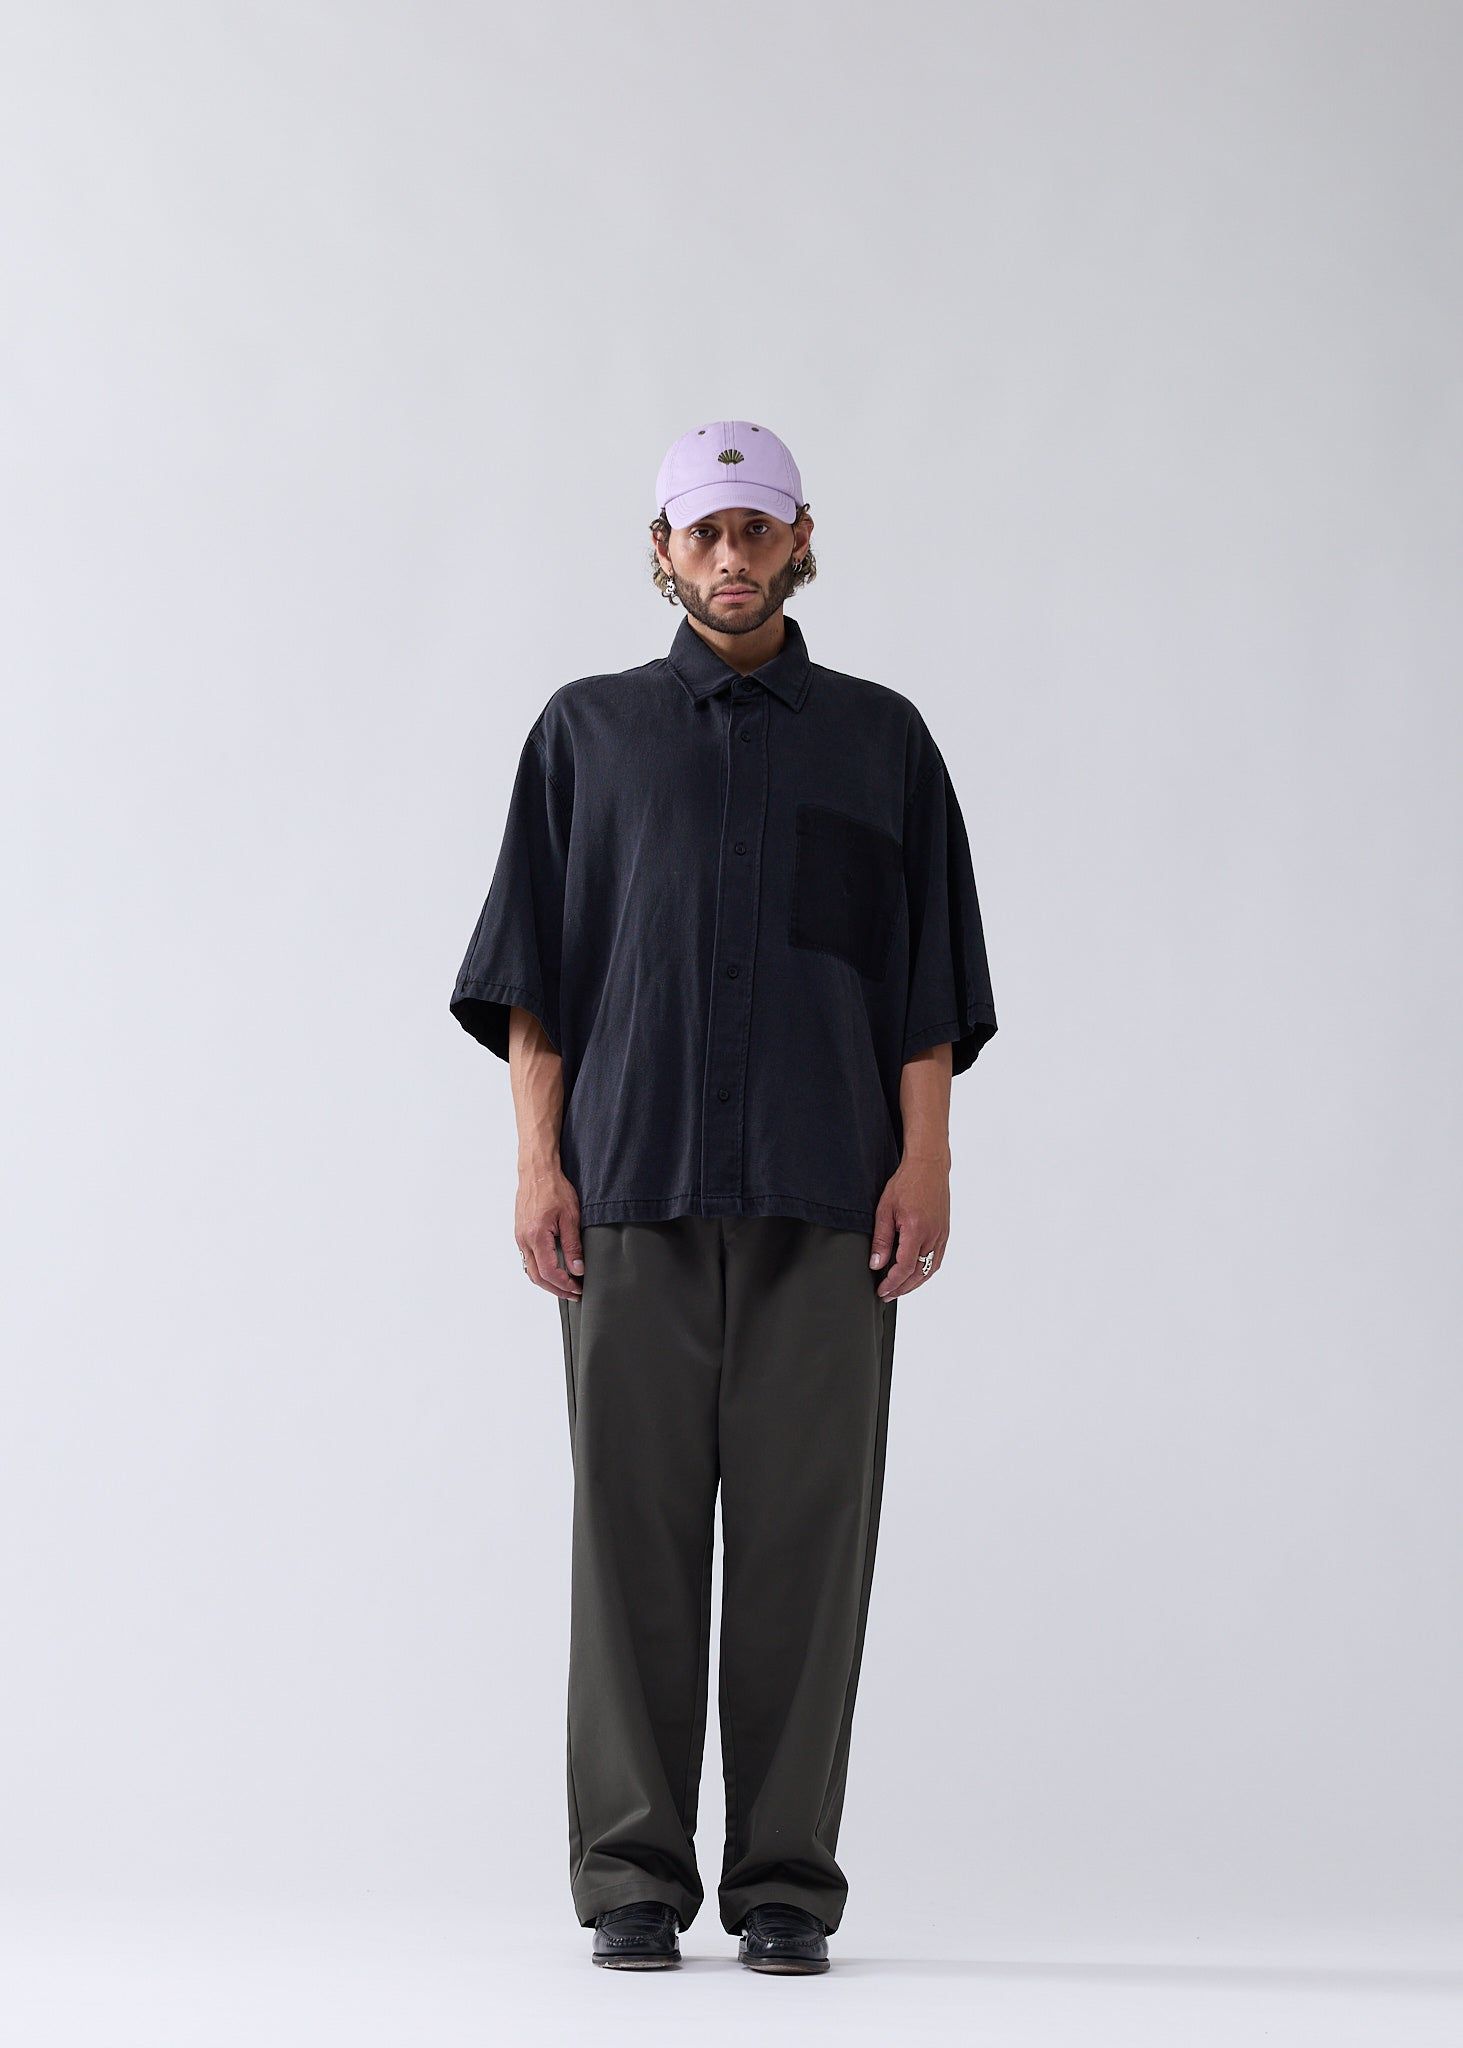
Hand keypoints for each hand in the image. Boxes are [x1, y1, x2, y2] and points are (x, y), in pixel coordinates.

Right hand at [515, 1160, 584, 1298]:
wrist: (537, 1172)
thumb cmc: (554, 1189)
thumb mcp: (570, 1217)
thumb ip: (573, 1246)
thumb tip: (577, 1269)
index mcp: (536, 1236)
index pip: (549, 1272)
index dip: (564, 1285)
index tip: (577, 1289)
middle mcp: (524, 1239)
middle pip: (536, 1276)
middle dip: (555, 1289)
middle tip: (573, 1294)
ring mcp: (520, 1237)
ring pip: (530, 1269)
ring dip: (547, 1281)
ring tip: (565, 1285)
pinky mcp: (520, 1233)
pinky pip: (528, 1258)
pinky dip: (540, 1269)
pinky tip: (553, 1269)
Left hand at [869, 1155, 949, 1298]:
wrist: (929, 1166)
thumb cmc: (906, 1183)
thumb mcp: (885, 1209)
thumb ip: (881, 1239)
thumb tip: (876, 1264)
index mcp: (916, 1230)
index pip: (904, 1268)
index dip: (892, 1283)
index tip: (882, 1290)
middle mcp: (933, 1236)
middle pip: (919, 1274)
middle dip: (902, 1288)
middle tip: (887, 1294)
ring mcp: (942, 1235)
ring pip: (930, 1269)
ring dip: (915, 1283)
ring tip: (900, 1288)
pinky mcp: (945, 1232)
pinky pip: (937, 1259)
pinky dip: (926, 1271)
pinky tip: (916, 1274)